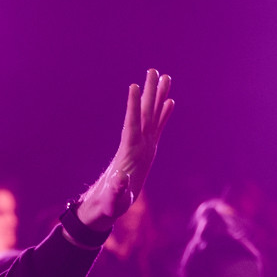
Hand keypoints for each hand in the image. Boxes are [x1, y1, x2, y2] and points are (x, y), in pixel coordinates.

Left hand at [77, 69, 174, 228]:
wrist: (106, 205)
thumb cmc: (109, 205)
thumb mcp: (114, 201)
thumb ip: (117, 191)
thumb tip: (120, 180)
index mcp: (128, 153)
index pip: (131, 125)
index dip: (133, 106)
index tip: (134, 86)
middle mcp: (136, 144)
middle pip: (144, 114)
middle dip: (149, 93)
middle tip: (154, 70)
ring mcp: (142, 146)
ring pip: (152, 117)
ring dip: (158, 98)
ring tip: (166, 77)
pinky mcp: (147, 151)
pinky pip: (158, 129)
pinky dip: (163, 116)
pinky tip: (170, 103)